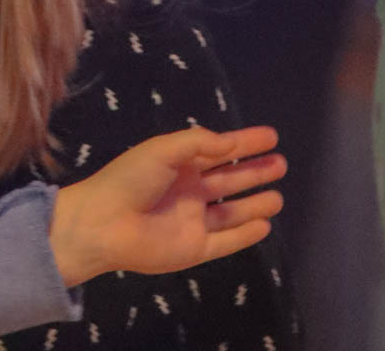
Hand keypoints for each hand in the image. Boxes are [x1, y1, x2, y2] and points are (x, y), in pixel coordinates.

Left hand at [49, 126, 284, 286]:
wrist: (104, 223)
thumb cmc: (130, 179)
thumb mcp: (163, 150)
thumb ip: (199, 143)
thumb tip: (231, 143)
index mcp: (177, 165)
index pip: (218, 151)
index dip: (244, 143)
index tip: (271, 136)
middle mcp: (187, 191)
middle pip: (228, 180)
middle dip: (254, 172)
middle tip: (281, 163)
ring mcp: (191, 221)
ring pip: (231, 212)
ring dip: (254, 204)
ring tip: (278, 197)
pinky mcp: (194, 249)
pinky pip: (226, 241)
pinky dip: (245, 234)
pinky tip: (265, 225)